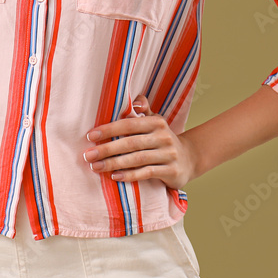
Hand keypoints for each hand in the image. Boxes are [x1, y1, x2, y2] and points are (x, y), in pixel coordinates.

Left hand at [82, 95, 197, 189]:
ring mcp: (168, 154)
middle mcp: (163, 137)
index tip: (90, 136)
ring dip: (114, 163)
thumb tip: (136, 100)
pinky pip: (147, 173)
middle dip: (107, 149)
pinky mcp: (171, 171)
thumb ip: (143, 110)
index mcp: (156, 122)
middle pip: (130, 143)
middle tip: (88, 155)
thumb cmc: (162, 138)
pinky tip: (115, 177)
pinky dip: (130, 175)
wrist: (189, 158)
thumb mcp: (155, 121)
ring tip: (96, 167)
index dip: (109, 129)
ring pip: (137, 159)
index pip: (129, 124)